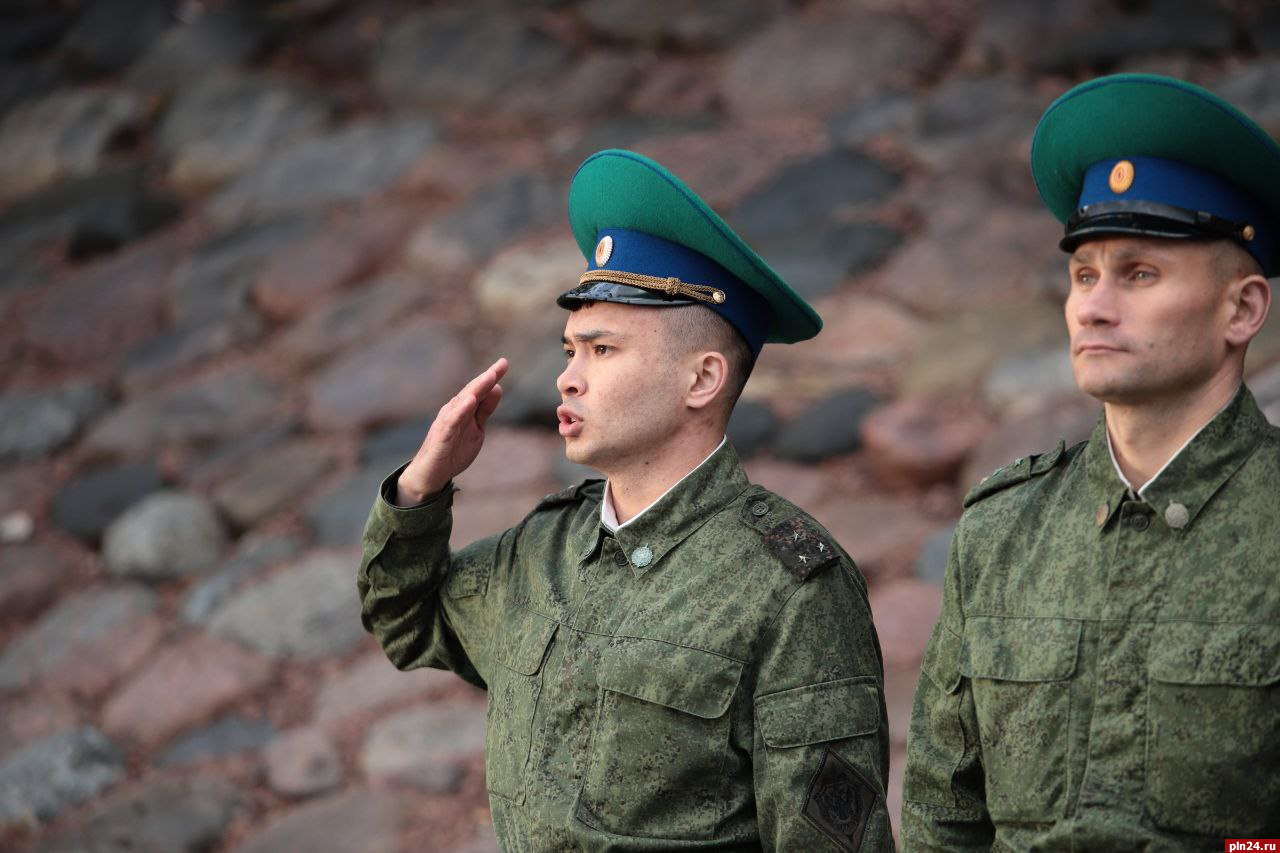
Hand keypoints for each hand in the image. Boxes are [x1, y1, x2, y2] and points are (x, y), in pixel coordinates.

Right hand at [396, 358, 507, 504]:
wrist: (431, 473)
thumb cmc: (453, 450)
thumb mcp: (476, 429)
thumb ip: (485, 410)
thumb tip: (497, 388)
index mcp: (463, 409)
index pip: (479, 390)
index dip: (492, 376)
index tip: (504, 363)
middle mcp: (454, 411)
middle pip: (472, 391)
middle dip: (486, 378)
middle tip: (500, 365)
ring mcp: (447, 422)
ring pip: (462, 402)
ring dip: (476, 389)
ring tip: (490, 377)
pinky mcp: (442, 436)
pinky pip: (452, 421)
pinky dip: (461, 410)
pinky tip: (470, 401)